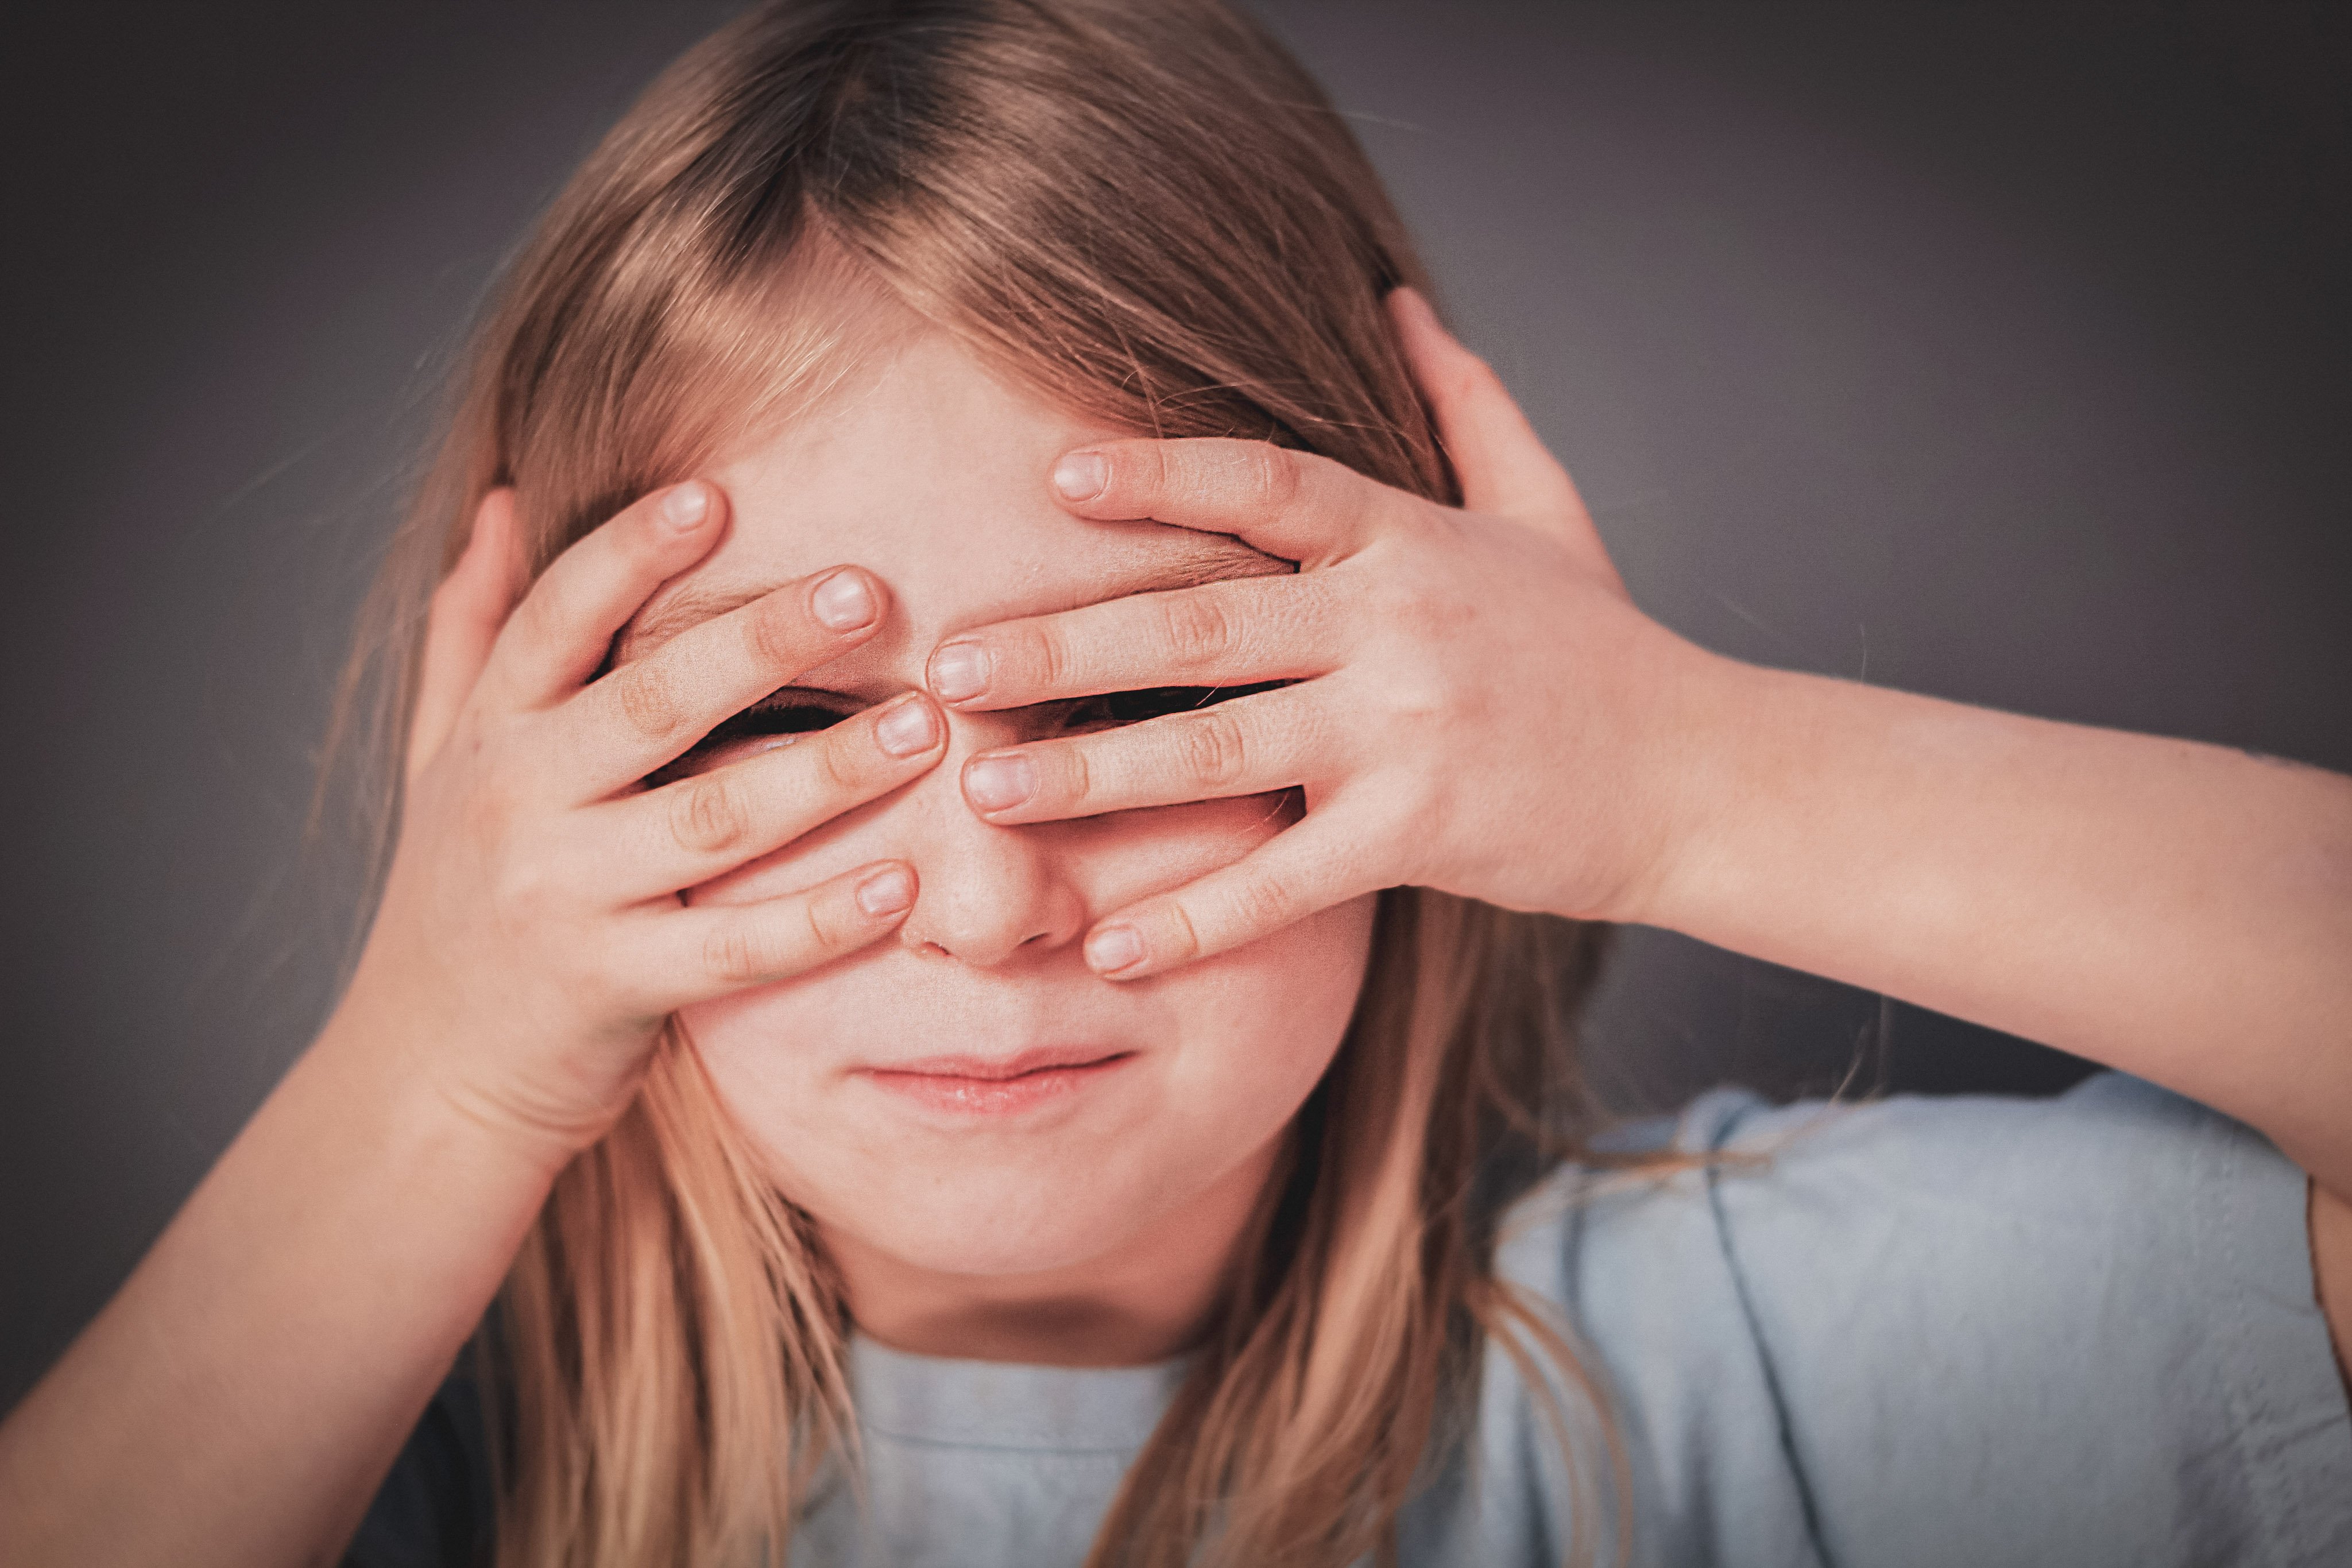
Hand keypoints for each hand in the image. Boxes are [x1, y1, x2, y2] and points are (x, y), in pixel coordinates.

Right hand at [342, 481, 947, 1162]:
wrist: (422, 1072)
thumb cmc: (456, 895)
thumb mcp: (445, 755)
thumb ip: (473, 629)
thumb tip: (500, 501)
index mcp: (491, 732)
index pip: (556, 618)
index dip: (629, 552)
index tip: (716, 496)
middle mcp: (515, 801)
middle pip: (651, 702)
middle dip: (763, 641)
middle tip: (870, 590)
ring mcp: (560, 898)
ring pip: (710, 821)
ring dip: (824, 770)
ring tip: (925, 726)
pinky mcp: (609, 988)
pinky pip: (732, 950)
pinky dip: (818, 918)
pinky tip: (901, 883)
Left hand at [923, 287, 1714, 978]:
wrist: (1702, 776)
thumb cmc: (1605, 646)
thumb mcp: (1545, 507)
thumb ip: (1465, 404)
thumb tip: (1399, 302)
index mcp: (1407, 540)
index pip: (1266, 486)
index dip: (1161, 475)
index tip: (1054, 481)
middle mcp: (1395, 623)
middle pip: (1200, 620)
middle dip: (1064, 642)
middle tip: (950, 664)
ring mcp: (1406, 730)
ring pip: (1219, 747)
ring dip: (1091, 772)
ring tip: (983, 790)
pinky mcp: (1422, 832)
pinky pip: (1287, 878)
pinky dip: (1199, 914)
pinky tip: (1112, 940)